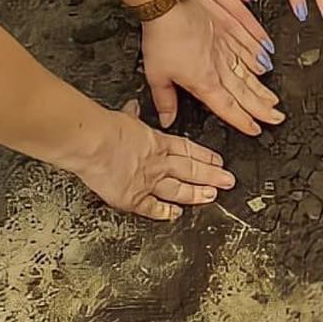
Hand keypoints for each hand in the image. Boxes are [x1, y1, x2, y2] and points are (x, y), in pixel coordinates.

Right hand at [76, 99, 236, 219]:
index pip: (188, 150)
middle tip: (228, 181)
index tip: (218, 161)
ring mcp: (149, 182)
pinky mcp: (135, 198)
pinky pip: (154, 208)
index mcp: (157, 142)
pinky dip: (165, 212)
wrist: (94, 142)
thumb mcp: (125, 117)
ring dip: (197, 193)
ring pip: (180, 189)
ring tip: (212, 196)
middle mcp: (158, 163)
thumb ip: (132, 116)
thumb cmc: (106, 128)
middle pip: (191, 170)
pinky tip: (176, 214)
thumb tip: (133, 107)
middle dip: (212, 176)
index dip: (205, 156)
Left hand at [140, 0, 284, 136]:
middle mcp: (220, 65)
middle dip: (261, 107)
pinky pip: (249, 44)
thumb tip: (167, 119)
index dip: (242, 121)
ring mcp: (226, 45)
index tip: (255, 129)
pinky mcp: (228, 26)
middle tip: (277, 117)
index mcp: (204, 80)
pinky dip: (259, 53)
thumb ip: (165, 100)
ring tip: (273, 97)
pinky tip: (266, 58)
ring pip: (249, 71)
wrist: (170, 2)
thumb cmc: (163, 35)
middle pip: (244, 92)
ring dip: (262, 86)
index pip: (227, 107)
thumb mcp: (156, 74)